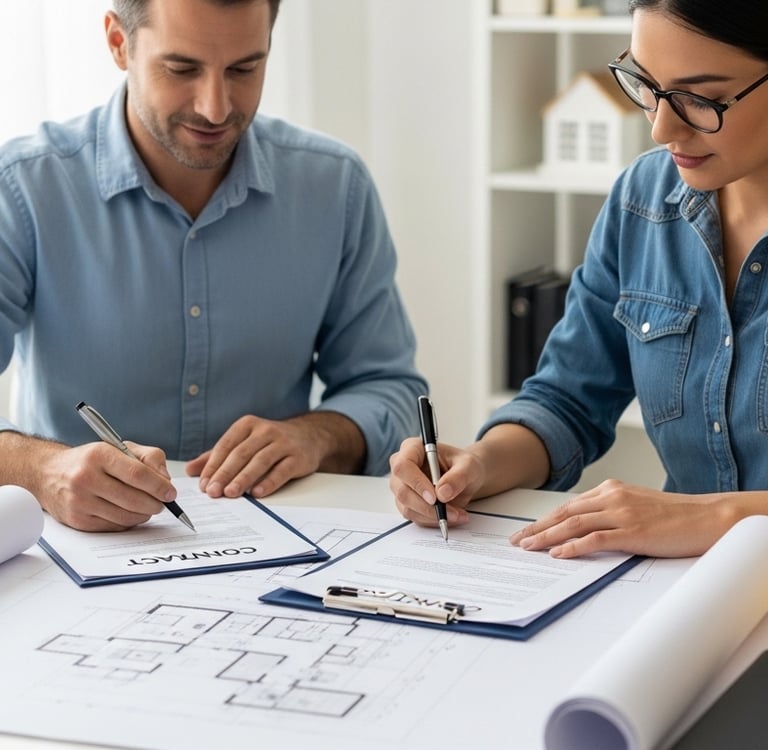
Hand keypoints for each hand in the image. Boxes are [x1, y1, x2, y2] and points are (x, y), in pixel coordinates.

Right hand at [38, 441, 175, 531]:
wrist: (48, 474)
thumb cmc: (92, 460)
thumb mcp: (120, 447)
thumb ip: (150, 457)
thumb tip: (166, 480)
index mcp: (99, 455)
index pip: (137, 474)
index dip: (159, 486)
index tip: (171, 493)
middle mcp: (86, 477)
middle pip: (133, 498)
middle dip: (155, 504)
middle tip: (163, 503)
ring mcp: (79, 501)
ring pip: (125, 516)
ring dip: (144, 515)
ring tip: (148, 508)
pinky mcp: (77, 520)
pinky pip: (113, 526)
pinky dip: (128, 522)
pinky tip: (130, 513)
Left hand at [185, 414, 333, 498]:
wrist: (309, 436)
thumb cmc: (270, 442)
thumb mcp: (244, 442)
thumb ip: (217, 455)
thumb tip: (190, 470)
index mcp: (248, 425)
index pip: (226, 446)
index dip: (213, 465)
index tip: (203, 484)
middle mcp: (265, 430)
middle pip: (241, 454)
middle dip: (225, 474)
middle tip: (213, 492)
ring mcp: (283, 443)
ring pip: (260, 461)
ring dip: (243, 478)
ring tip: (230, 493)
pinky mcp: (298, 457)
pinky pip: (282, 470)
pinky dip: (269, 482)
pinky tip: (257, 493)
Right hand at [388, 436, 482, 527]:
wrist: (466, 477)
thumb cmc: (464, 465)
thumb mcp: (468, 466)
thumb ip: (458, 476)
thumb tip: (442, 493)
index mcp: (412, 449)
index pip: (403, 466)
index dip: (416, 483)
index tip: (434, 497)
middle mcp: (402, 468)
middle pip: (403, 491)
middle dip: (427, 506)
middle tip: (452, 512)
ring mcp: (402, 487)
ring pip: (408, 508)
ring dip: (433, 516)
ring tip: (458, 514)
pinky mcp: (407, 504)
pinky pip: (415, 517)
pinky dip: (434, 520)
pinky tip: (451, 516)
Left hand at [509, 479, 736, 557]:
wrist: (707, 517)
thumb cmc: (674, 515)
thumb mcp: (635, 505)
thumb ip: (611, 511)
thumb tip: (586, 528)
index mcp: (610, 489)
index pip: (568, 505)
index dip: (544, 519)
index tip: (527, 530)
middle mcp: (611, 497)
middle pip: (564, 513)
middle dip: (537, 527)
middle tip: (517, 541)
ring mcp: (621, 513)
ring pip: (573, 524)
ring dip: (547, 536)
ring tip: (528, 547)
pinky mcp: (632, 531)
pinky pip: (594, 538)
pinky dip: (572, 546)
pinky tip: (557, 554)